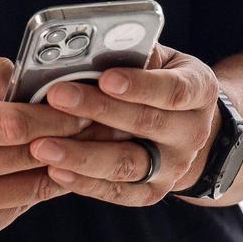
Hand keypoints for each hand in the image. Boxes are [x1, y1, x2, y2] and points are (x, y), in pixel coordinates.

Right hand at [0, 57, 90, 241]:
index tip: (80, 103)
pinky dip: (34, 188)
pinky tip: (50, 171)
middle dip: (69, 137)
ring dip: (63, 166)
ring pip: (29, 186)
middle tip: (102, 121)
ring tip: (89, 146)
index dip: (53, 114)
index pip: (11, 122)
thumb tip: (25, 75)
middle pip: (27, 154)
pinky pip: (15, 208)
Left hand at [26, 43, 221, 205]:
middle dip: (96, 109)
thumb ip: (132, 53)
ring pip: (128, 164)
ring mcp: (175, 167)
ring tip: (42, 145)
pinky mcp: (153, 192)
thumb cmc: (158, 78)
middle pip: (144, 123)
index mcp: (200, 91)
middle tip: (56, 96)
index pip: (173, 89)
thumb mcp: (159, 59)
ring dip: (82, 155)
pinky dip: (85, 183)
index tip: (105, 77)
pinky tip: (55, 170)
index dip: (140, 85)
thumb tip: (88, 49)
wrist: (186, 126)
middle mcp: (192, 132)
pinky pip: (118, 191)